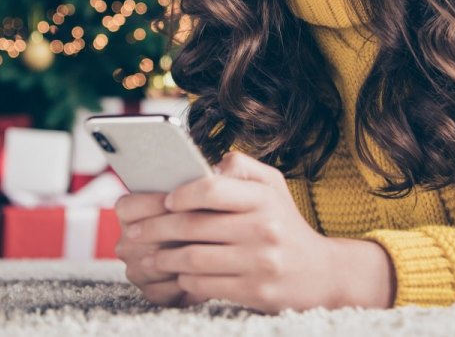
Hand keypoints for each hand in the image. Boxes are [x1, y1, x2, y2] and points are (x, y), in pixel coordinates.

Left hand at [121, 151, 394, 312]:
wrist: (321, 272)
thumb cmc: (285, 223)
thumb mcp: (273, 186)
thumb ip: (241, 166)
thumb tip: (205, 163)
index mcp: (264, 197)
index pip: (212, 188)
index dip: (181, 193)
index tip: (164, 199)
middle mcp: (264, 227)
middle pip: (194, 226)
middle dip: (156, 228)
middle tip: (133, 232)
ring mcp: (260, 262)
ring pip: (193, 259)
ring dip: (164, 257)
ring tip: (148, 255)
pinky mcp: (255, 291)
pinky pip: (204, 285)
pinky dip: (182, 280)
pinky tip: (175, 274)